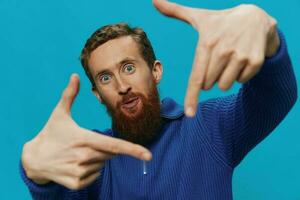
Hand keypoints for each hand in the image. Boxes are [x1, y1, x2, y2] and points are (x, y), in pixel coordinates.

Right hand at [21, 74, 151, 189]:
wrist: (34, 160)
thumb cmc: (50, 133)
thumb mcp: (59, 113)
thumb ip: (69, 95)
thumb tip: (74, 75)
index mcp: (83, 139)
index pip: (114, 146)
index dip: (133, 150)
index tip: (148, 155)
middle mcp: (83, 157)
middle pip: (110, 153)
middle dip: (105, 147)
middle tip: (86, 143)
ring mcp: (79, 172)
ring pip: (103, 164)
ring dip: (97, 158)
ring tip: (78, 153)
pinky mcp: (76, 183)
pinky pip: (95, 176)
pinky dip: (91, 170)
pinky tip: (76, 164)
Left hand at [153, 0, 279, 116]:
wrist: (256, 17)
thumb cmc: (220, 21)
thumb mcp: (199, 16)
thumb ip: (175, 11)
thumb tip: (153, 0)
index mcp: (206, 44)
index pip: (196, 77)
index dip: (192, 97)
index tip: (189, 114)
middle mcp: (223, 51)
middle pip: (209, 84)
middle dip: (211, 76)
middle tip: (218, 58)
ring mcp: (240, 56)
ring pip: (224, 85)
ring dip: (224, 77)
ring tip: (229, 58)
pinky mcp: (255, 61)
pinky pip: (241, 81)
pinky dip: (239, 75)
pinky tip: (241, 58)